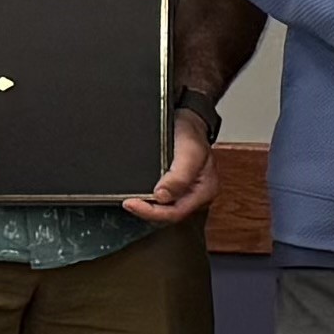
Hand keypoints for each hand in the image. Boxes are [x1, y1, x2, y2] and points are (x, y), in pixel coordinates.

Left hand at [120, 109, 219, 224]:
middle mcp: (196, 194)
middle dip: (148, 211)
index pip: (176, 212)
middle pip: (170, 213)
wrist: (187, 120)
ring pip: (164, 208)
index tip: (132, 203)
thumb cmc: (191, 133)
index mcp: (205, 190)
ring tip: (131, 201)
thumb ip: (180, 176)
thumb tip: (162, 196)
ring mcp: (186, 191)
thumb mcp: (189, 152)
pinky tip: (139, 195)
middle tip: (128, 203)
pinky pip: (161, 198)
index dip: (152, 213)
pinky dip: (148, 198)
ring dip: (147, 207)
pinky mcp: (176, 185)